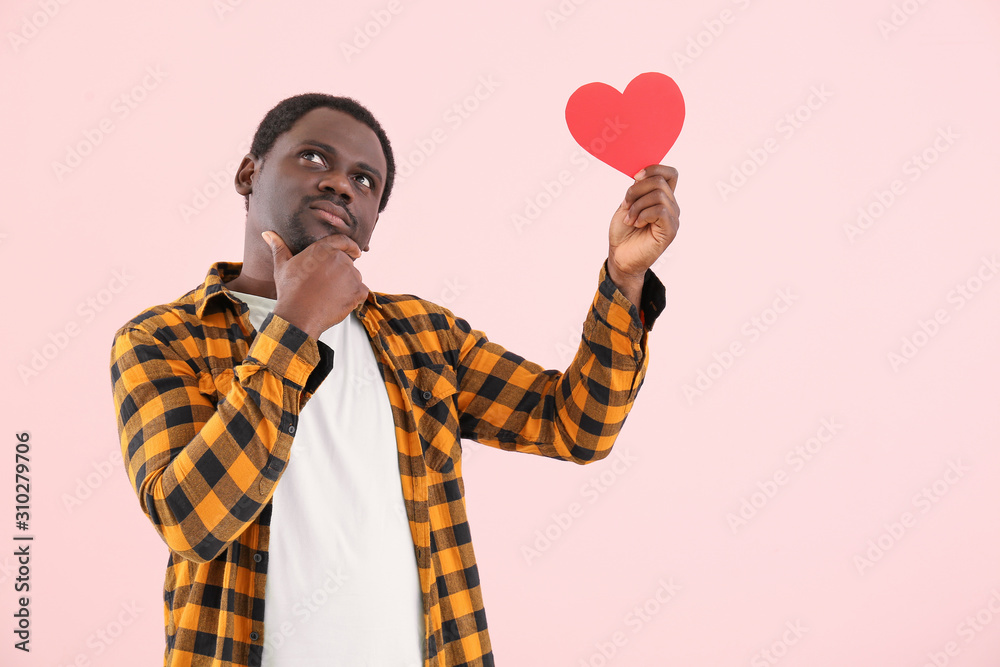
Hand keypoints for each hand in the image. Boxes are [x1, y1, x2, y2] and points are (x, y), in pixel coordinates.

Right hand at [262, 231, 368, 337]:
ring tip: (330, 296)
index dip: (351, 246)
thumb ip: (279, 247)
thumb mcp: (282, 266)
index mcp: (323, 249)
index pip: (344, 241)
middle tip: (329, 286)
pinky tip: (340, 302)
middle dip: (342, 272)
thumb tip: (267, 234)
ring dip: (348, 285)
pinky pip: (362, 292)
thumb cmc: (289, 291)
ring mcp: (351, 274)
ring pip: (355, 278)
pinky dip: (355, 297)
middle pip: (348, 263)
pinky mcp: (358, 290)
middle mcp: (340, 258)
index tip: (356, 252)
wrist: (299, 316)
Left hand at [608, 165, 679, 281]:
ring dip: (637, 205)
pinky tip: (637, 224)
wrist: (620, 256)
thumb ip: (637, 189)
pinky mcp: (670, 230)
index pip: (670, 173)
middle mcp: (671, 206)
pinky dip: (643, 214)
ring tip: (630, 219)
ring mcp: (673, 218)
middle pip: (660, 181)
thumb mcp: (627, 205)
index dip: (654, 169)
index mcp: (662, 198)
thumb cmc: (623, 233)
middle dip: (636, 190)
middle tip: (626, 205)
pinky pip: (660, 210)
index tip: (635, 178)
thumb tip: (642, 174)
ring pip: (659, 195)